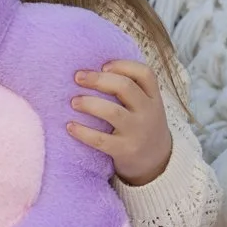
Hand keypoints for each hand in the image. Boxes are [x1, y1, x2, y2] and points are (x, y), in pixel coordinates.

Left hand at [68, 59, 171, 186]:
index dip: (123, 65)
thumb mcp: (146, 106)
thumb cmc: (142, 125)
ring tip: (73, 101)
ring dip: (89, 103)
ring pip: (112, 112)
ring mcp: (137, 131)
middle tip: (78, 77)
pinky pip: (101, 139)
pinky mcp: (125, 150)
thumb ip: (131, 89)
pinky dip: (83, 132)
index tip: (103, 66)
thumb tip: (93, 69)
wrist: (156, 161)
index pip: (145, 74)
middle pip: (125, 87)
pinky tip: (70, 126)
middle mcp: (148, 112)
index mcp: (153, 98)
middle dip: (98, 79)